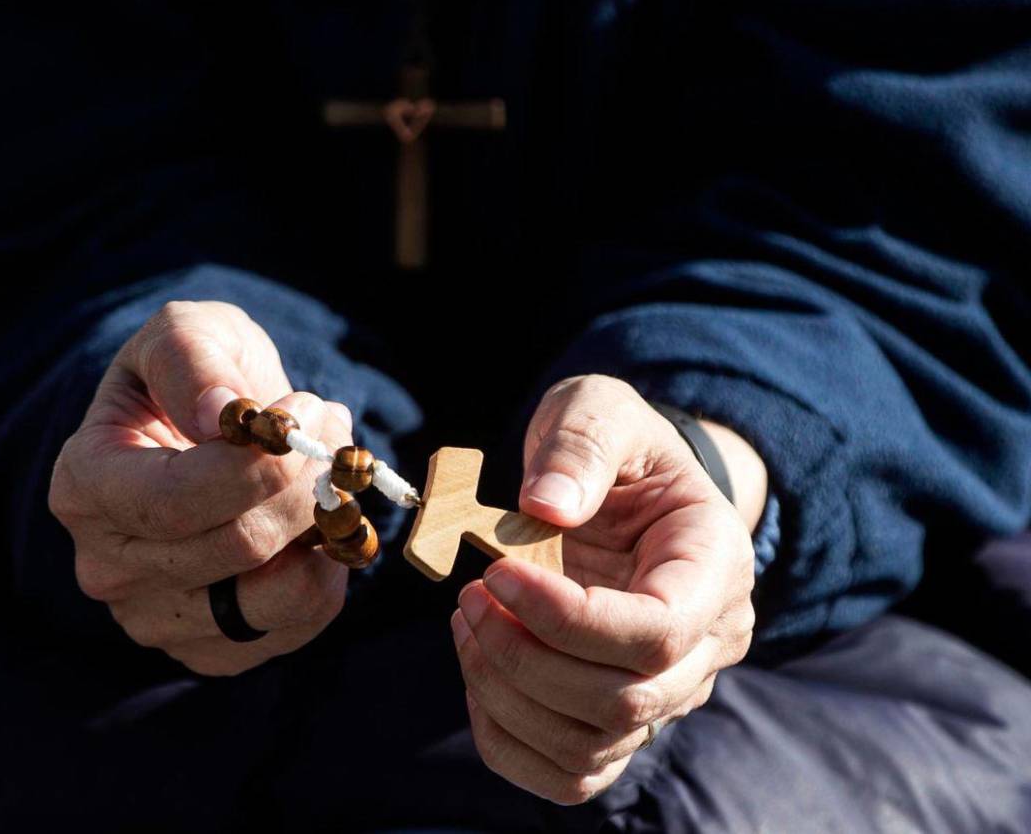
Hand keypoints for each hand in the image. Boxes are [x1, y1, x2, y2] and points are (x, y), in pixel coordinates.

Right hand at [49, 300, 351, 675]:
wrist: (200, 427)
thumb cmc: (190, 376)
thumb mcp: (185, 333)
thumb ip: (193, 360)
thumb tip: (220, 414)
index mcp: (83, 485)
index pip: (175, 500)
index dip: (259, 463)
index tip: (308, 410)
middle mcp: (107, 566)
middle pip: (237, 544)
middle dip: (305, 480)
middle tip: (333, 425)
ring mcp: (157, 618)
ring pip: (275, 595)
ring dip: (325, 522)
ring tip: (328, 468)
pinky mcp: (214, 649)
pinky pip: (298, 621)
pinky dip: (329, 565)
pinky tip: (318, 517)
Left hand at [452, 375, 761, 803]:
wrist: (629, 487)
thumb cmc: (618, 447)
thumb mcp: (601, 409)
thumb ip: (580, 443)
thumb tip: (545, 506)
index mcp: (714, 564)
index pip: (657, 631)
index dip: (567, 618)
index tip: (495, 573)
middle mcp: (706, 643)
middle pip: (624, 700)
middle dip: (524, 656)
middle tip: (469, 594)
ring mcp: (667, 690)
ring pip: (592, 744)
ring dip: (506, 694)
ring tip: (467, 620)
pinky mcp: (621, 719)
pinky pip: (570, 771)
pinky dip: (507, 738)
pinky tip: (478, 671)